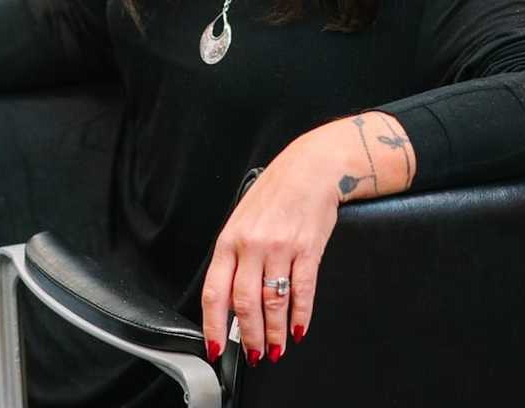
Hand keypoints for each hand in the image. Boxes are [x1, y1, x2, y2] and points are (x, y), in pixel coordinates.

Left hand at [199, 134, 341, 367]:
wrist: (311, 168)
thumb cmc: (275, 194)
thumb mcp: (242, 220)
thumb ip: (235, 256)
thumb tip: (230, 300)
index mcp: (229, 240)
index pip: (215, 291)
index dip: (212, 324)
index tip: (214, 346)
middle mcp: (252, 245)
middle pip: (244, 303)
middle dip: (247, 336)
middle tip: (252, 355)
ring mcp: (280, 248)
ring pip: (273, 302)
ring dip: (273, 333)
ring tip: (275, 349)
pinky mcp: (308, 249)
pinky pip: (302, 291)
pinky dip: (300, 316)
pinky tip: (298, 329)